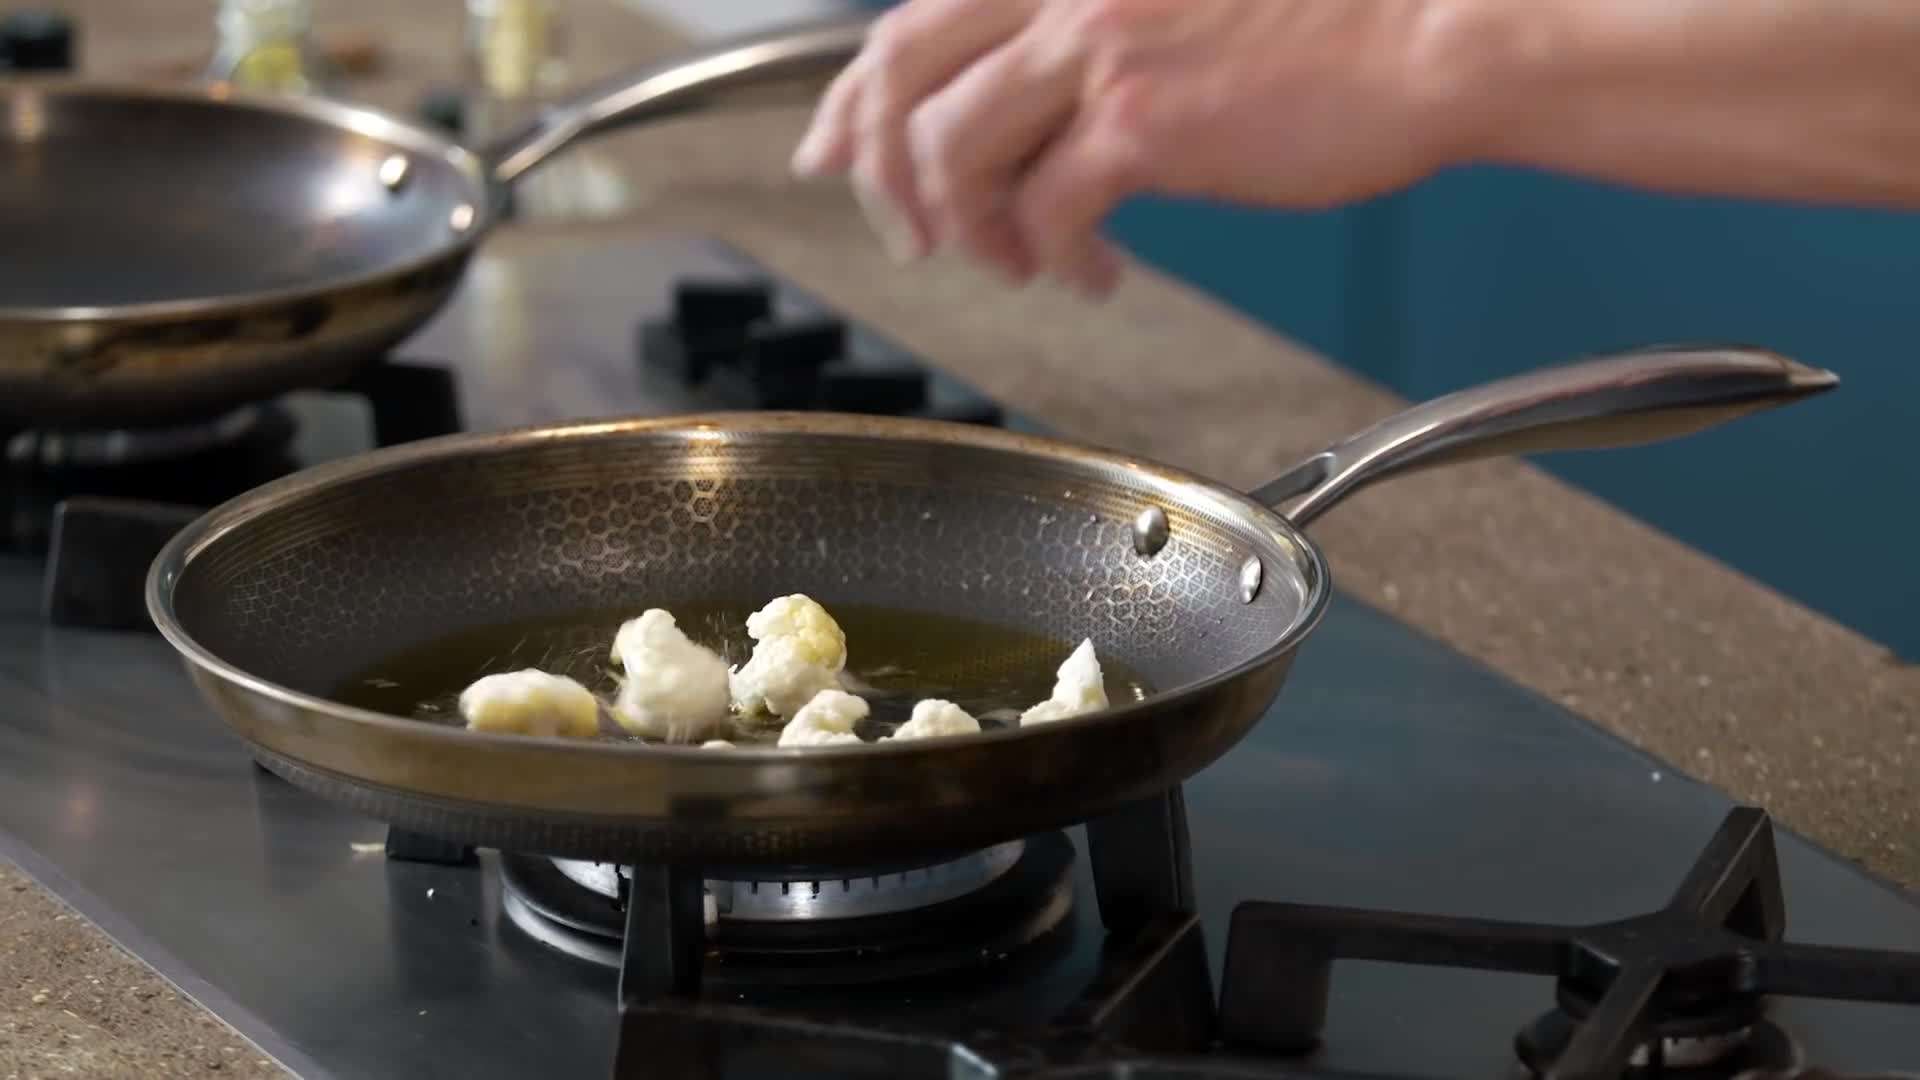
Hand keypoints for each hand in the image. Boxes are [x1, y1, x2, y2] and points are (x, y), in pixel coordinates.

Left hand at [790, 0, 1483, 297]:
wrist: (1427, 36)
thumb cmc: (1324, 25)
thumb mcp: (1170, 8)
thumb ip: (1078, 45)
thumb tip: (1013, 117)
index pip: (908, 23)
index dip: (853, 100)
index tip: (832, 149)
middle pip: (902, 82)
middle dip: (879, 172)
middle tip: (906, 233)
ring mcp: (1100, 49)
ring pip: (954, 152)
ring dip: (971, 228)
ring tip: (1020, 260)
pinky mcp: (1145, 122)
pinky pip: (1042, 212)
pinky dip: (1048, 259)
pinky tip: (1089, 272)